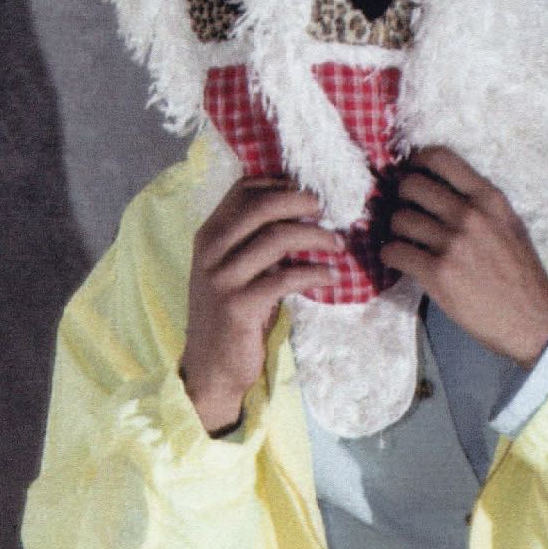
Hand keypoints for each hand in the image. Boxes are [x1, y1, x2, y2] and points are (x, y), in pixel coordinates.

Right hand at [180, 176, 328, 433]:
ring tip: (338, 244)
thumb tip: (302, 212)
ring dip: (315, 236)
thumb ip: (255, 241)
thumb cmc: (231, 314)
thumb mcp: (235, 269)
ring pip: (276, 238)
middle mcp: (210, 250)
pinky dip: (314, 273)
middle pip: (261, 206)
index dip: (279, 183)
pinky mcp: (238, 306)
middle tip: (328, 211)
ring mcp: (222, 278)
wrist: (210, 365)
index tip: (309, 191)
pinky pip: (284, 278)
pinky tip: (330, 276)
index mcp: (209, 234)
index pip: (243, 190)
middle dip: (301, 202)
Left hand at [379, 147, 547, 365]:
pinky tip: (401, 261)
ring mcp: (452, 244)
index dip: (416, 162)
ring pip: (399, 219)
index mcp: (489, 199)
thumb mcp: (511, 225)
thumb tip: (440, 189)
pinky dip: (391, 256)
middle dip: (402, 198)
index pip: (440, 157)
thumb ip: (480, 204)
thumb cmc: (522, 275)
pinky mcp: (437, 273)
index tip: (412, 173)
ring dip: (396, 231)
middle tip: (407, 213)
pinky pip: (394, 252)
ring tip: (407, 242)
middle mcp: (469, 215)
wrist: (532, 321)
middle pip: (411, 185)